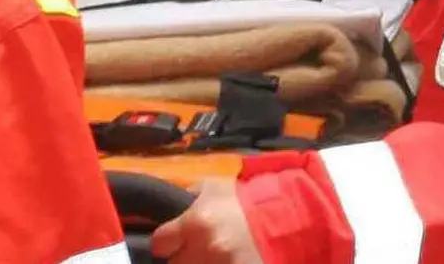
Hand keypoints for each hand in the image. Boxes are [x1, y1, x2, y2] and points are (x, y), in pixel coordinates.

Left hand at [149, 178, 264, 263]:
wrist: (283, 218)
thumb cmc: (244, 201)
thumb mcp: (212, 187)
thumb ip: (187, 197)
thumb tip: (171, 208)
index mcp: (194, 223)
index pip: (159, 243)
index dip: (165, 242)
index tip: (171, 242)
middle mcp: (204, 249)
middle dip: (182, 257)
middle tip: (193, 251)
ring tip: (209, 257)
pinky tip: (224, 260)